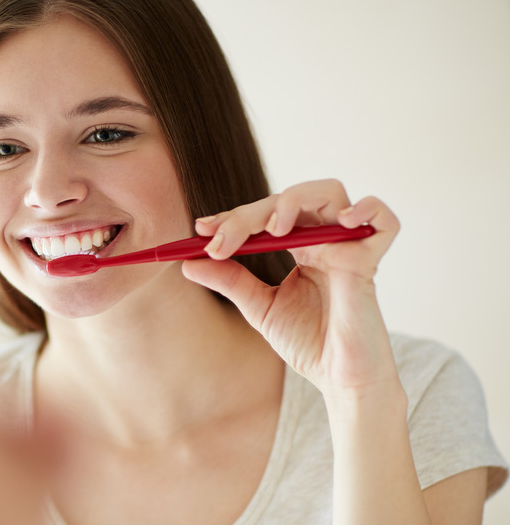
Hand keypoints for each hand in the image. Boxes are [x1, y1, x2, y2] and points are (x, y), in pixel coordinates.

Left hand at [182, 179, 401, 394]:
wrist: (340, 380)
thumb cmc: (308, 343)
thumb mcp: (259, 308)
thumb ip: (229, 281)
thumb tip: (188, 262)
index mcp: (300, 247)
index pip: (265, 215)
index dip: (234, 217)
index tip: (202, 229)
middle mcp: (324, 240)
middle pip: (288, 200)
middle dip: (248, 215)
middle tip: (220, 240)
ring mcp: (348, 247)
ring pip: (329, 193)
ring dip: (294, 200)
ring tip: (273, 229)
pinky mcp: (370, 262)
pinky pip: (384, 221)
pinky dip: (367, 210)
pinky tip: (341, 221)